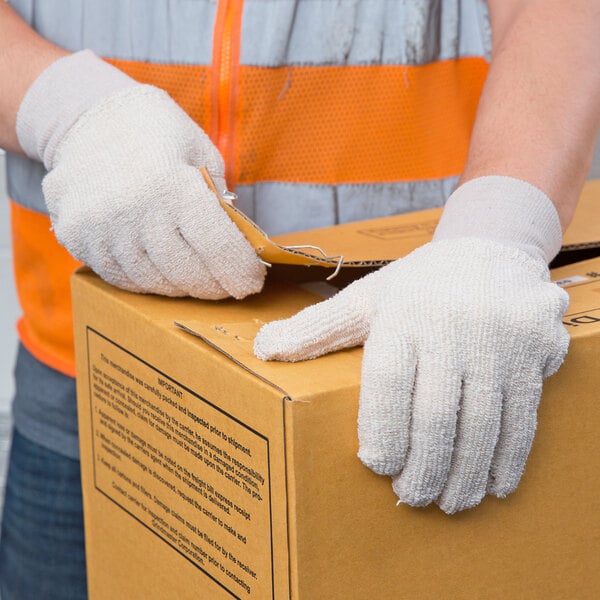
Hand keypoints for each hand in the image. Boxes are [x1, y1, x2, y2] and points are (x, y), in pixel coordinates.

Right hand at [17, 51, 264, 298]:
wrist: (86, 117)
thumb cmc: (156, 133)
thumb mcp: (201, 152)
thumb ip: (219, 199)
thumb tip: (237, 245)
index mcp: (173, 185)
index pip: (218, 247)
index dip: (241, 272)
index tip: (253, 281)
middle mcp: (135, 211)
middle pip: (188, 274)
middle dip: (216, 287)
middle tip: (229, 287)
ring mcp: (101, 228)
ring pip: (156, 282)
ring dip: (183, 287)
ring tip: (198, 279)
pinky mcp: (77, 239)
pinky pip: (123, 279)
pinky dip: (150, 282)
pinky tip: (164, 271)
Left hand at [255, 177, 569, 512]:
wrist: (491, 247)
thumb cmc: (419, 283)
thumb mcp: (365, 298)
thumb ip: (316, 327)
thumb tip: (261, 348)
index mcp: (402, 315)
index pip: (388, 384)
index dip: (383, 433)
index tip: (377, 467)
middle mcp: (452, 327)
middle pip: (436, 415)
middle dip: (425, 468)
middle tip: (413, 498)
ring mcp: (500, 339)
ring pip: (483, 424)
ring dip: (467, 473)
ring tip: (451, 503)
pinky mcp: (536, 349)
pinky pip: (523, 415)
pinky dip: (509, 456)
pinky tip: (495, 482)